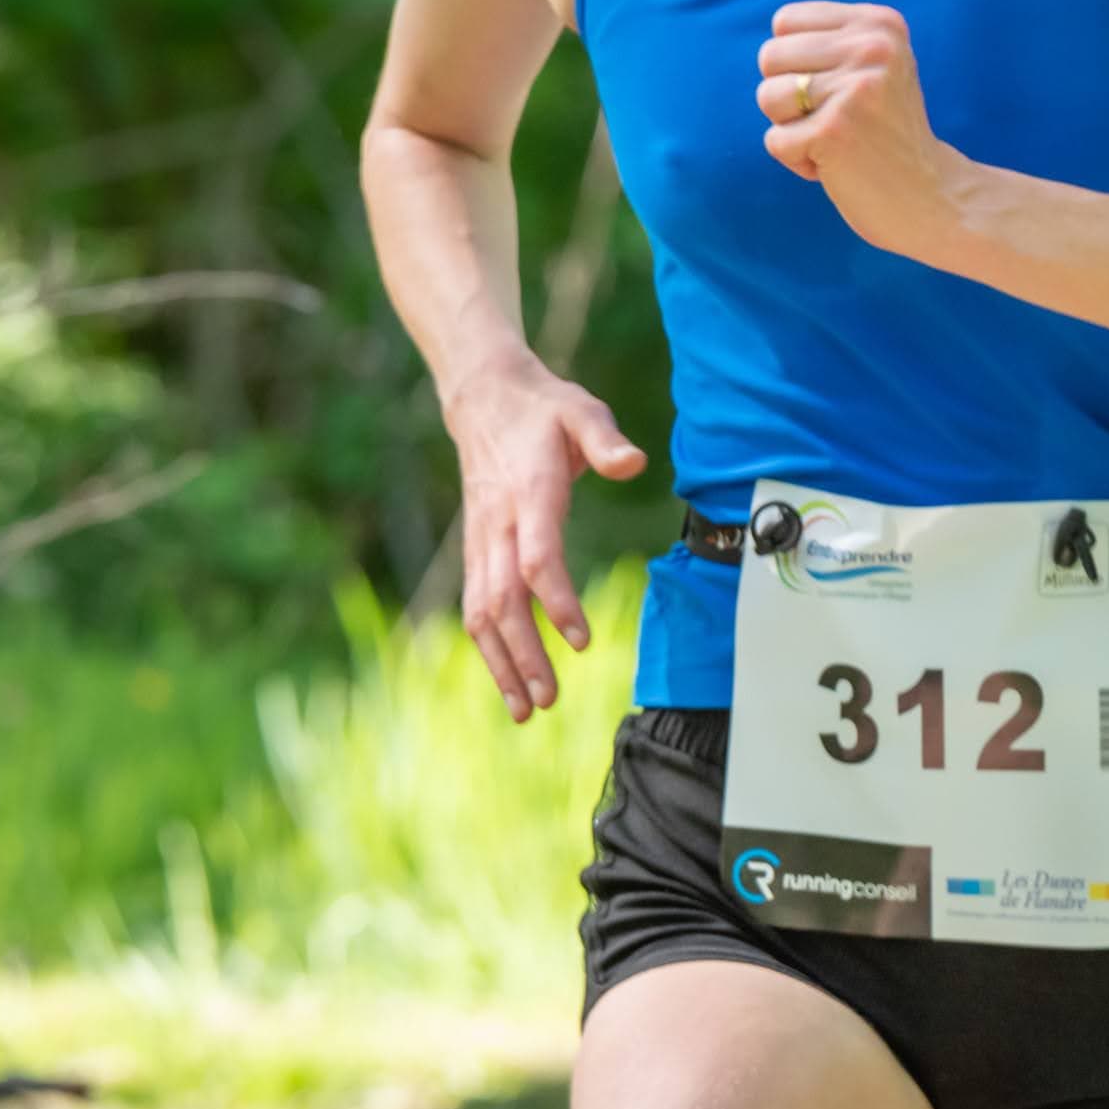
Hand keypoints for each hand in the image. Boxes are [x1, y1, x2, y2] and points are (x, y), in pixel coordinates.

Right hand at [441, 350, 646, 723]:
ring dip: (501, 663)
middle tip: (550, 699)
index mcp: (529, 493)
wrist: (484, 399)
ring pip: (482, 611)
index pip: (537, 557)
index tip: (581, 640)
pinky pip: (475, 605)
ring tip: (526, 710)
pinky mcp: (476, 549)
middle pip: (504, 599)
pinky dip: (488, 648)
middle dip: (524, 654)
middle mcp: (499, 524)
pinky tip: (506, 681)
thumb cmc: (543, 409)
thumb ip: (605, 439)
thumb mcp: (580, 410)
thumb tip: (634, 463)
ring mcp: (481, 539)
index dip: (557, 600)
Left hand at [757, 0, 966, 259]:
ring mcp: (855, 90)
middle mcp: (872, 47)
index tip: (835, 87)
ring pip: (767, 96)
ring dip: (790, 127)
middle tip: (834, 118)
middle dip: (788, 96)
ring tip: (834, 138)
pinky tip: (836, 163)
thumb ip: (831, 39)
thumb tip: (778, 25)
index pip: (785, 21)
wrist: (931, 195)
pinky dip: (797, 160)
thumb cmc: (885, 132)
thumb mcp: (875, 66)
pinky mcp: (835, 132)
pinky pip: (775, 140)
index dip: (794, 61)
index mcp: (879, 24)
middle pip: (770, 56)